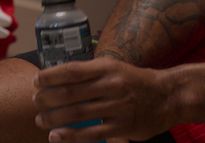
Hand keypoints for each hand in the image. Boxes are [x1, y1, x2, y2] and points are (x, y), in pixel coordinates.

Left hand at [33, 56, 179, 142]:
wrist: (167, 96)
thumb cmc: (133, 81)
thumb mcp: (113, 68)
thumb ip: (89, 73)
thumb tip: (57, 77)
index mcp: (106, 67)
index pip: (71, 70)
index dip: (50, 76)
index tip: (36, 81)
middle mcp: (111, 85)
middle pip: (71, 93)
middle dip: (48, 99)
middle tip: (36, 102)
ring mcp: (117, 106)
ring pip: (78, 114)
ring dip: (55, 118)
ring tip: (41, 120)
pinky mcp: (123, 126)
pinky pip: (92, 133)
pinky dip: (71, 136)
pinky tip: (57, 136)